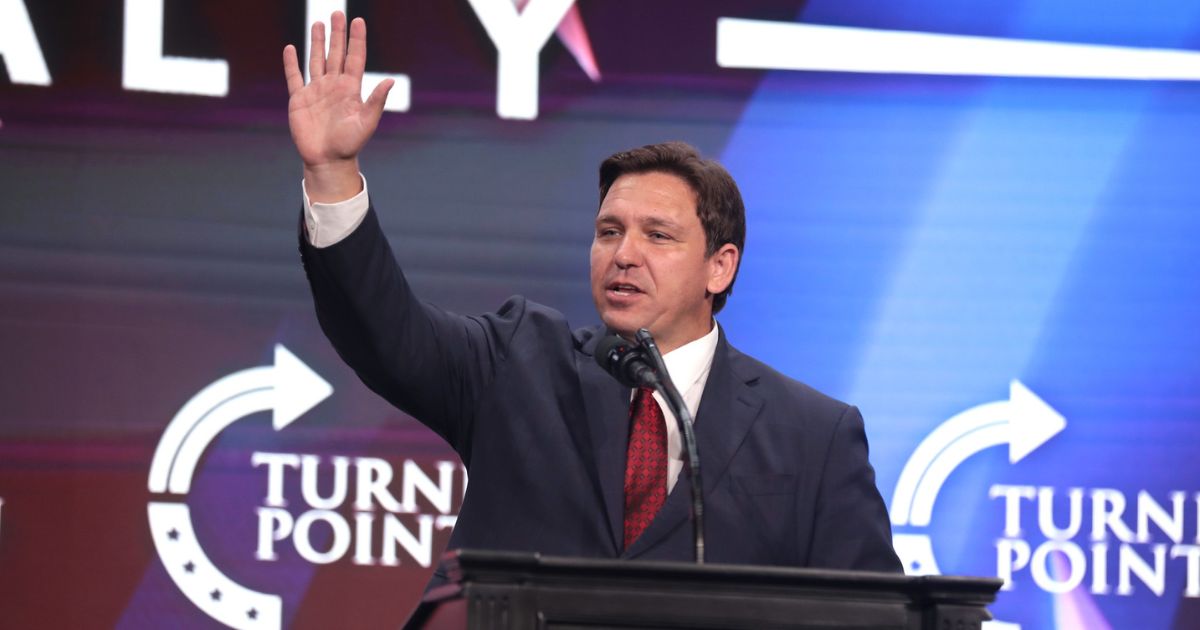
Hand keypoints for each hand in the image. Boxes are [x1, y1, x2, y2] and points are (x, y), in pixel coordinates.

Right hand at [283, 11, 392, 201]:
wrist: (328, 160)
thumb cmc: (350, 144)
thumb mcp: (367, 122)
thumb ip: (376, 101)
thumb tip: (391, 81)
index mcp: (350, 89)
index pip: (354, 58)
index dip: (356, 40)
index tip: (358, 21)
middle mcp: (334, 86)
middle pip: (336, 54)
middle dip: (337, 34)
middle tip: (337, 13)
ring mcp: (316, 91)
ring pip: (317, 60)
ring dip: (318, 42)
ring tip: (319, 23)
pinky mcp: (299, 100)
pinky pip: (294, 77)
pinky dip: (291, 63)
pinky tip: (291, 48)